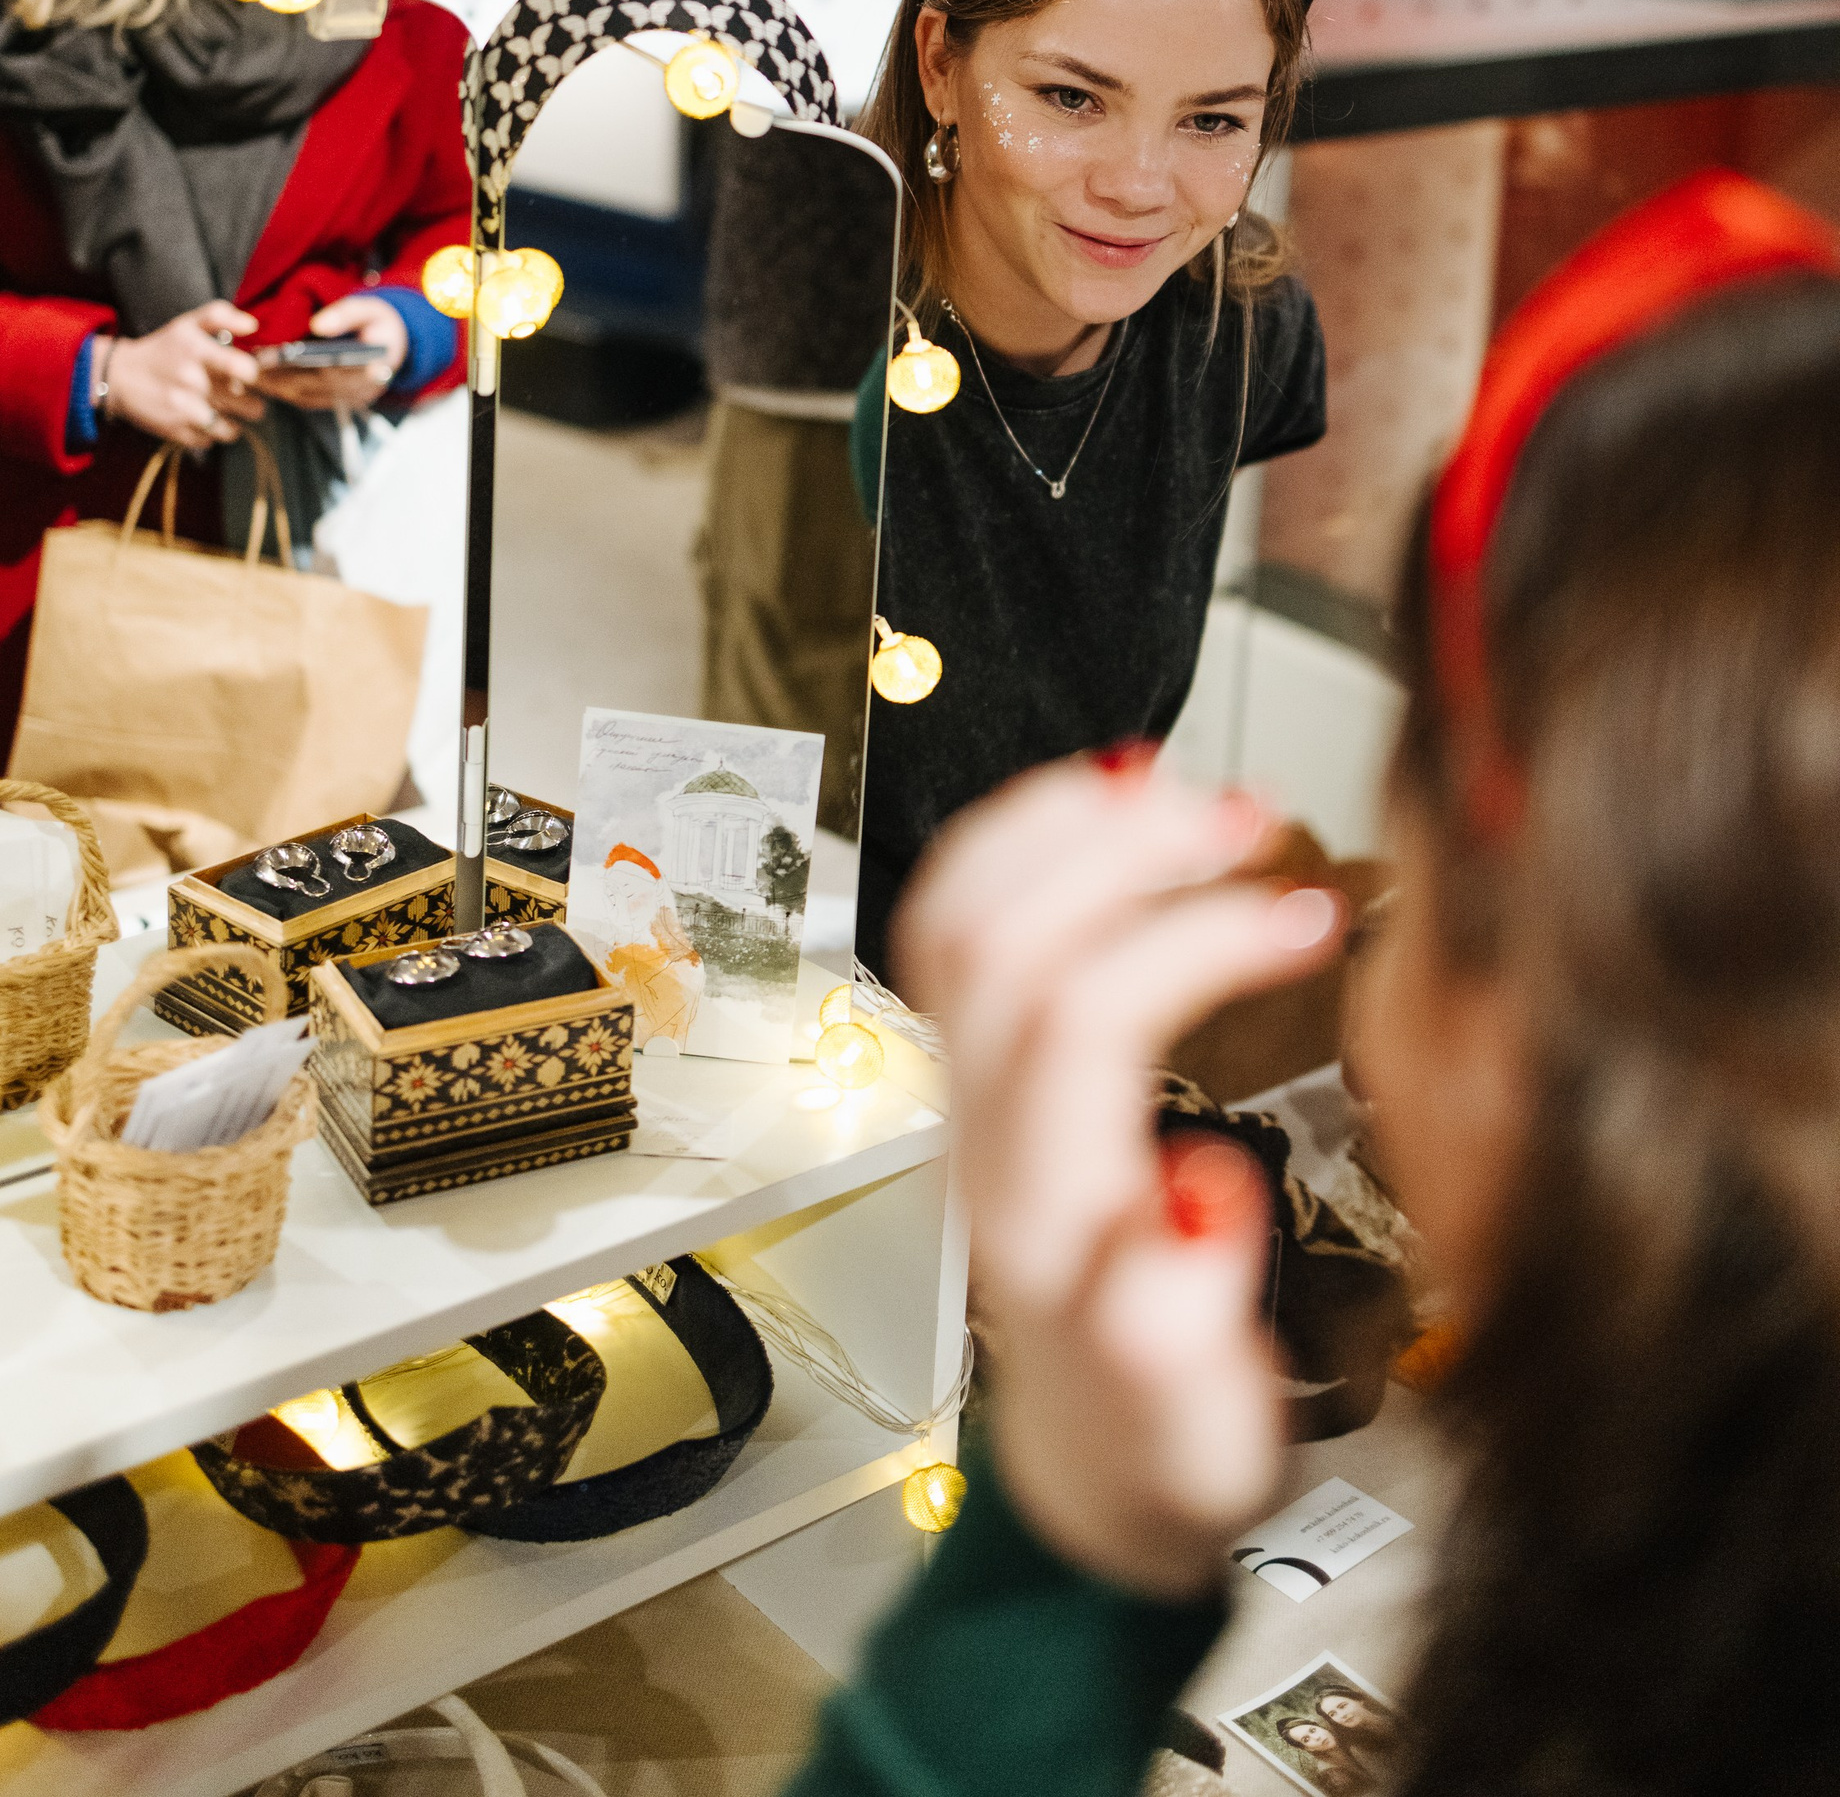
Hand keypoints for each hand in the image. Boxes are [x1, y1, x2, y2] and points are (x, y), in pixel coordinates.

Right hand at [103, 302, 262, 449]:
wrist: (120, 377)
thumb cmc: (163, 349)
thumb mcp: (187, 324)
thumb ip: (221, 315)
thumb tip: (253, 325)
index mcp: (197, 352)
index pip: (244, 369)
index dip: (257, 375)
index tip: (252, 375)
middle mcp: (192, 383)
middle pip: (248, 405)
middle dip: (253, 402)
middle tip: (246, 396)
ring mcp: (184, 410)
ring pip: (233, 429)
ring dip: (237, 422)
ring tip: (231, 411)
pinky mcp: (176, 432)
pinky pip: (211, 441)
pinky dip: (213, 433)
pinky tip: (207, 420)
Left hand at [254, 292, 405, 412]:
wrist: (392, 344)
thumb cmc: (379, 324)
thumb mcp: (370, 310)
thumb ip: (346, 314)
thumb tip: (317, 325)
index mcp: (376, 366)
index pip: (338, 370)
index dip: (307, 364)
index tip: (280, 354)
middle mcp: (362, 390)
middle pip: (316, 385)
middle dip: (284, 374)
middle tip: (256, 362)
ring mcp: (348, 400)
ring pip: (307, 396)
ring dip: (279, 385)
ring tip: (254, 369)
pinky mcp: (336, 404)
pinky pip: (306, 401)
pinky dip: (284, 390)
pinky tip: (266, 378)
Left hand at [896, 760, 1345, 1598]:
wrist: (1096, 1474)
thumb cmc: (1160, 1444)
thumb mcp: (1200, 1427)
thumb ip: (1185, 1320)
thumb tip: (1203, 1189)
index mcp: (1047, 1209)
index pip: (1083, 1016)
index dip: (1192, 937)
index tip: (1308, 913)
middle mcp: (984, 1139)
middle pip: (1003, 937)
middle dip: (1124, 848)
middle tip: (1249, 816)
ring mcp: (967, 1097)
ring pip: (959, 914)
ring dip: (1065, 826)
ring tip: (1182, 789)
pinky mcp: (976, 1071)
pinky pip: (957, 922)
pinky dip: (1024, 841)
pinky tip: (1106, 813)